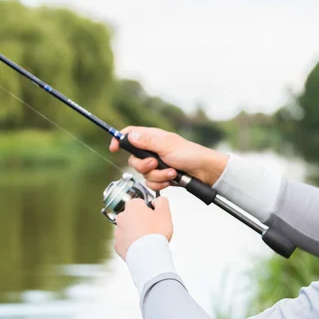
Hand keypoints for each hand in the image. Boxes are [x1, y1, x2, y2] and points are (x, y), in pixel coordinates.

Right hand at [109, 126, 228, 190]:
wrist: (205, 172)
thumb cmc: (190, 155)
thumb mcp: (167, 146)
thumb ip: (147, 142)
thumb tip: (130, 136)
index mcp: (153, 138)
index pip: (130, 135)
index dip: (119, 140)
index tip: (114, 148)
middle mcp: (153, 151)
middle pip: (133, 160)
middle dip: (144, 166)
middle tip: (156, 163)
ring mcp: (157, 165)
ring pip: (144, 174)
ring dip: (158, 176)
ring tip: (172, 172)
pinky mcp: (162, 176)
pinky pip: (152, 183)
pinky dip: (161, 183)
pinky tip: (172, 180)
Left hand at [114, 197, 172, 259]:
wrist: (148, 255)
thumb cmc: (156, 233)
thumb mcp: (165, 212)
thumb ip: (162, 201)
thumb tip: (157, 200)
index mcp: (132, 206)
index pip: (140, 202)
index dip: (149, 209)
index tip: (155, 216)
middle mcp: (122, 217)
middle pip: (133, 215)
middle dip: (141, 220)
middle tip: (153, 228)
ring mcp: (118, 232)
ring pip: (128, 228)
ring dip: (136, 231)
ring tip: (148, 239)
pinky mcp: (117, 245)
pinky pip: (126, 241)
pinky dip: (132, 243)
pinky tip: (141, 246)